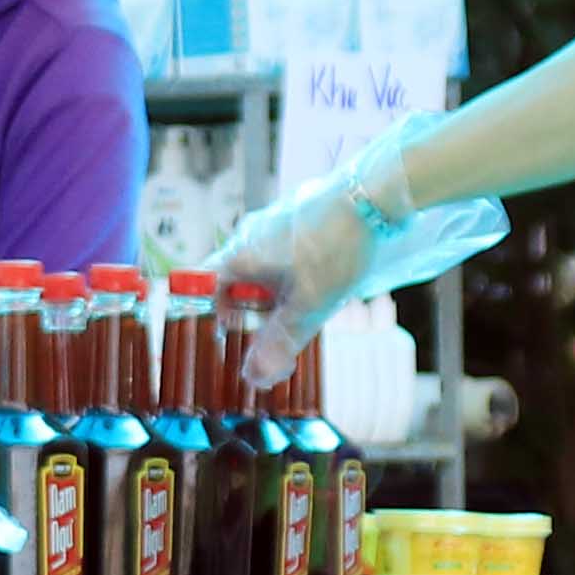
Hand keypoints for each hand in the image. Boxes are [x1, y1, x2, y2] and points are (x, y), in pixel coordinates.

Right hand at [211, 149, 391, 387]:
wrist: (374, 196)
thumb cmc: (336, 248)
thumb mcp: (309, 306)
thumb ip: (279, 343)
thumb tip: (254, 378)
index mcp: (240, 256)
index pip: (200, 286)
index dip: (210, 313)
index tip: (231, 332)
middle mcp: (247, 236)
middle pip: (233, 279)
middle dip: (252, 308)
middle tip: (280, 323)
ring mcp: (271, 222)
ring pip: (260, 265)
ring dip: (275, 290)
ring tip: (308, 299)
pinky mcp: (295, 216)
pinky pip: (281, 250)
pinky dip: (292, 270)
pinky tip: (322, 274)